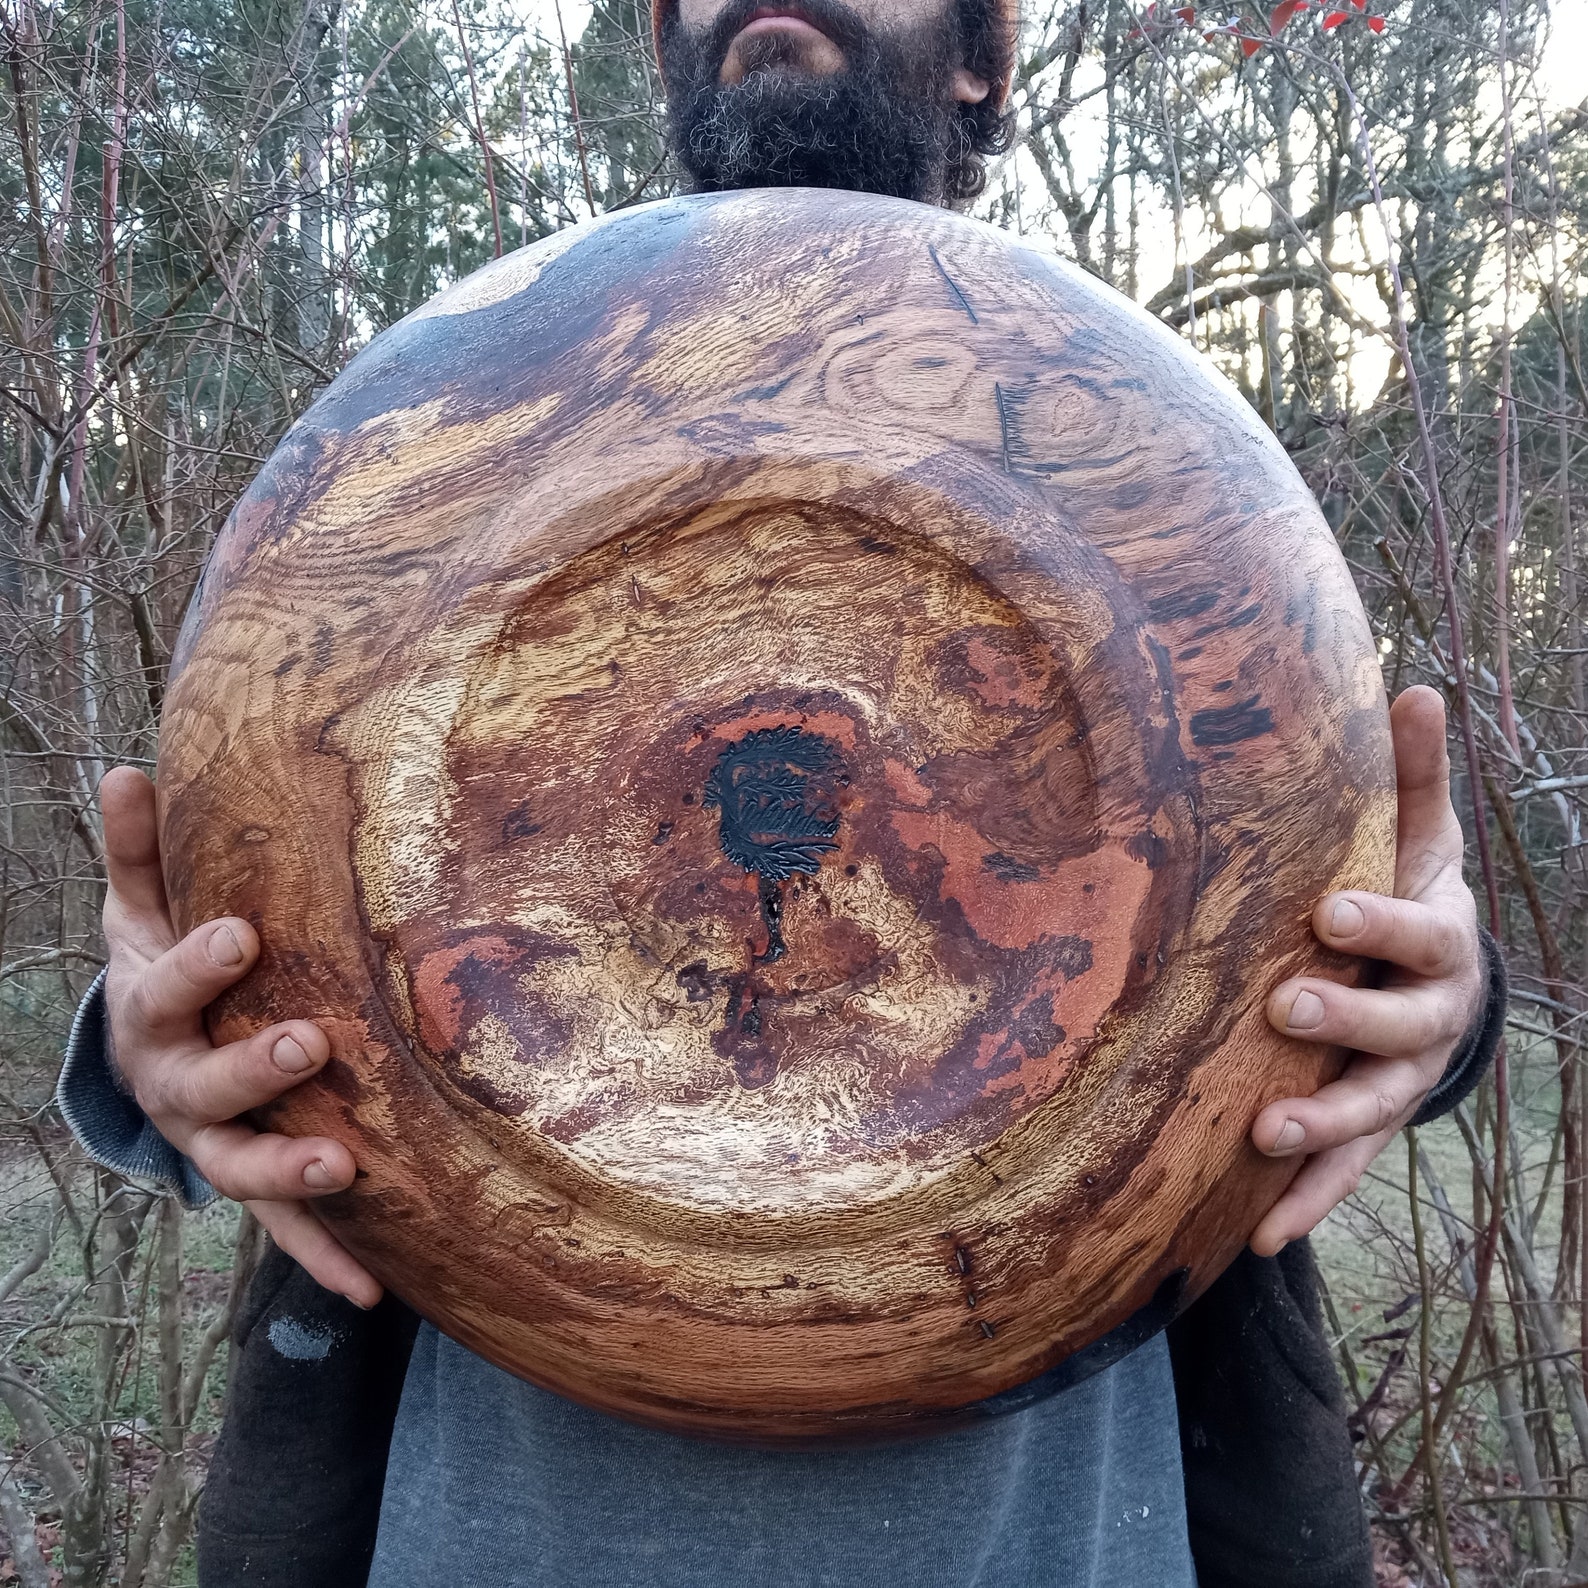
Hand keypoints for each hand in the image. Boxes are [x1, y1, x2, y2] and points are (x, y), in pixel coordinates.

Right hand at [99, 766, 381, 1305]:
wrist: (148, 1055)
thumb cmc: (164, 971)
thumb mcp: (142, 910)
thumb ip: (138, 850)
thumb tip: (129, 769)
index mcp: (154, 1014)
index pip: (168, 988)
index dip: (199, 964)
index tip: (243, 933)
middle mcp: (180, 1089)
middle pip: (206, 1087)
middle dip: (254, 1067)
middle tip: (311, 1044)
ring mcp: (215, 1144)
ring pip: (241, 1168)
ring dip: (289, 1170)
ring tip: (345, 1165)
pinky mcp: (256, 1185)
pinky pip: (286, 1228)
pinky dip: (325, 1259)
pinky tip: (376, 1289)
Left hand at [1248, 686, 1483, 1256]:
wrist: (1433, 980)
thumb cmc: (1406, 894)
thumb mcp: (1416, 836)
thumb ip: (1412, 775)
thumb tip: (1413, 683)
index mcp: (1438, 942)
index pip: (1421, 934)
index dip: (1383, 925)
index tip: (1330, 911)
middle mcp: (1425, 1018)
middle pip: (1397, 1027)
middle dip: (1347, 1019)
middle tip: (1287, 1006)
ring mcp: (1397, 1079)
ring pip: (1371, 1109)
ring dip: (1324, 1127)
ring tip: (1265, 1134)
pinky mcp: (1365, 1127)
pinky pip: (1344, 1170)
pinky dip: (1308, 1200)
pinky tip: (1262, 1235)